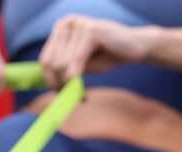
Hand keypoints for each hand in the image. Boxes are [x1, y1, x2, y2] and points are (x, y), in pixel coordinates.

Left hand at [39, 15, 158, 88]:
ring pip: (62, 66)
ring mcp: (78, 25)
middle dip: (59, 85)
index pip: (45, 59)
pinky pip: (75, 65)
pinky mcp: (91, 32)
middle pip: (51, 64)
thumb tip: (44, 82)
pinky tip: (83, 95)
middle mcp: (66, 23)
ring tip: (81, 97)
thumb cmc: (108, 55)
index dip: (50, 81)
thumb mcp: (80, 62)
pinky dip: (76, 84)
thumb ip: (62, 68)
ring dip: (69, 88)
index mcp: (61, 27)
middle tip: (72, 99)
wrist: (137, 47)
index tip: (60, 95)